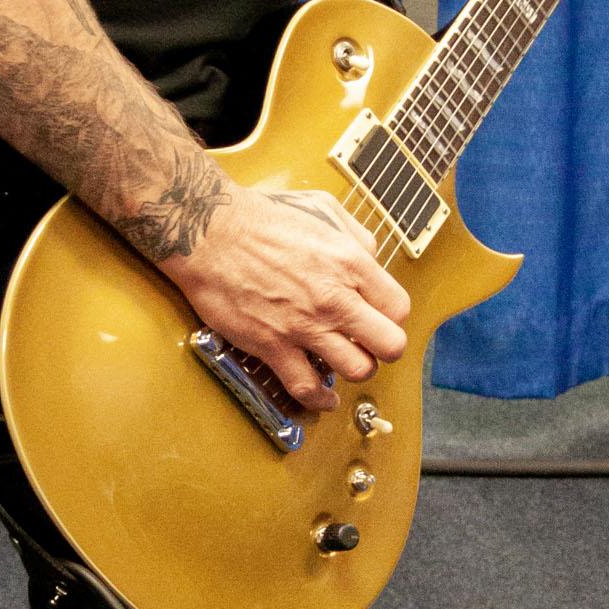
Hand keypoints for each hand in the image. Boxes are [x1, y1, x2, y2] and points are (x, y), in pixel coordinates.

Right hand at [161, 178, 410, 409]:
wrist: (210, 233)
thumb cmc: (260, 218)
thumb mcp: (322, 209)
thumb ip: (355, 235)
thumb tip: (372, 257)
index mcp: (349, 263)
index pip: (398, 308)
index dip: (392, 317)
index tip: (380, 318)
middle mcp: (334, 298)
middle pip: (389, 344)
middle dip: (384, 349)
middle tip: (371, 345)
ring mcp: (304, 326)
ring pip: (357, 370)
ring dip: (355, 370)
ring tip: (346, 363)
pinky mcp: (273, 345)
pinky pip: (308, 387)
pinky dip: (320, 399)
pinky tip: (324, 398)